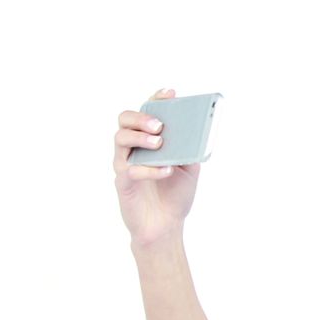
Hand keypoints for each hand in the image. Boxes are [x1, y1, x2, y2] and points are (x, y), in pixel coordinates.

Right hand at [113, 88, 201, 248]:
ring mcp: (125, 164)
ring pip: (121, 139)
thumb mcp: (190, 168)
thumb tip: (198, 131)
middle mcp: (133, 148)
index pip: (147, 112)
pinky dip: (150, 169)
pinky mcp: (123, 183)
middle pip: (125, 120)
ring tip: (160, 143)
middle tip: (160, 125)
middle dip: (141, 117)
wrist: (166, 226)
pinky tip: (167, 170)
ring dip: (140, 138)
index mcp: (149, 140)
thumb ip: (190, 149)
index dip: (155, 99)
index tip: (169, 93)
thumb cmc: (175, 195)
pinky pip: (130, 170)